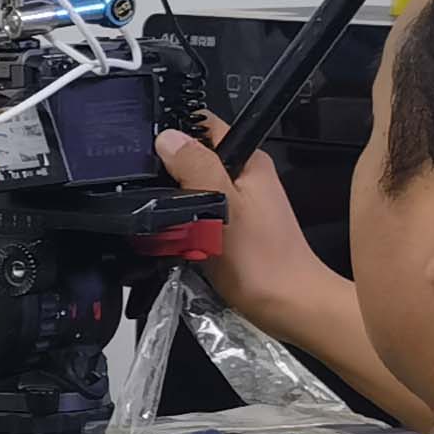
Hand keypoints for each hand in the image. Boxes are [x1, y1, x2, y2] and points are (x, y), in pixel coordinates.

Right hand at [156, 114, 339, 339]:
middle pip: (194, 158)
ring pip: (192, 188)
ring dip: (174, 201)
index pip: (204, 126)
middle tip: (148, 190)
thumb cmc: (260, 260)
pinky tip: (174, 236)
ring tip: (160, 217)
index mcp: (249, 161)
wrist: (288, 307)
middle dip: (168, 171)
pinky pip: (197, 213)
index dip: (173, 132)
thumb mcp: (221, 206)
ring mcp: (239, 204)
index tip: (145, 149)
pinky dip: (182, 222)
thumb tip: (167, 136)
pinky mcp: (231, 228)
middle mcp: (246, 177)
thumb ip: (196, 167)